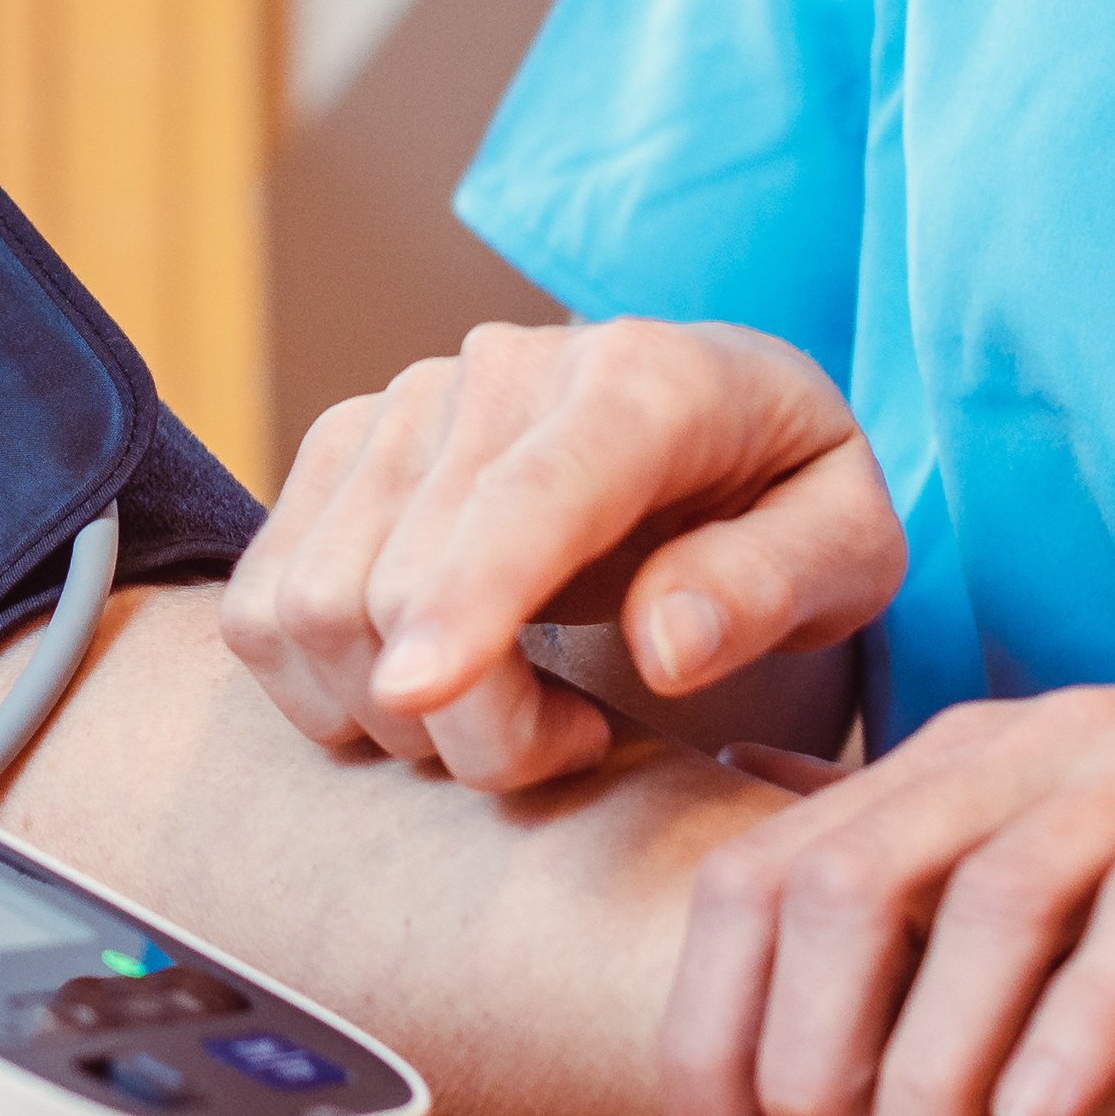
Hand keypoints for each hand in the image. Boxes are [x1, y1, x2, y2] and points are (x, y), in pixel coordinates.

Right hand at [225, 320, 903, 790]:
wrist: (719, 422)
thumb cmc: (787, 497)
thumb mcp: (850, 549)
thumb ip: (773, 585)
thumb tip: (668, 643)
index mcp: (646, 381)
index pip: (529, 495)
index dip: (467, 598)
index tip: (420, 696)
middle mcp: (504, 369)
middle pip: (405, 582)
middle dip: (474, 727)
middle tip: (575, 746)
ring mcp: (405, 402)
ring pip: (313, 603)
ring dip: (392, 718)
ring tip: (510, 713)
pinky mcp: (342, 448)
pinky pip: (264, 607)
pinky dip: (320, 691)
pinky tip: (427, 689)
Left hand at [666, 664, 1114, 1115]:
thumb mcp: (1072, 861)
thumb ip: (936, 911)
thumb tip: (778, 989)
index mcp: (955, 759)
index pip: (763, 875)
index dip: (711, 1025)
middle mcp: (1039, 737)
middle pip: (845, 885)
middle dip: (802, 1061)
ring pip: (990, 900)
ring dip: (929, 1074)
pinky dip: (1091, 1010)